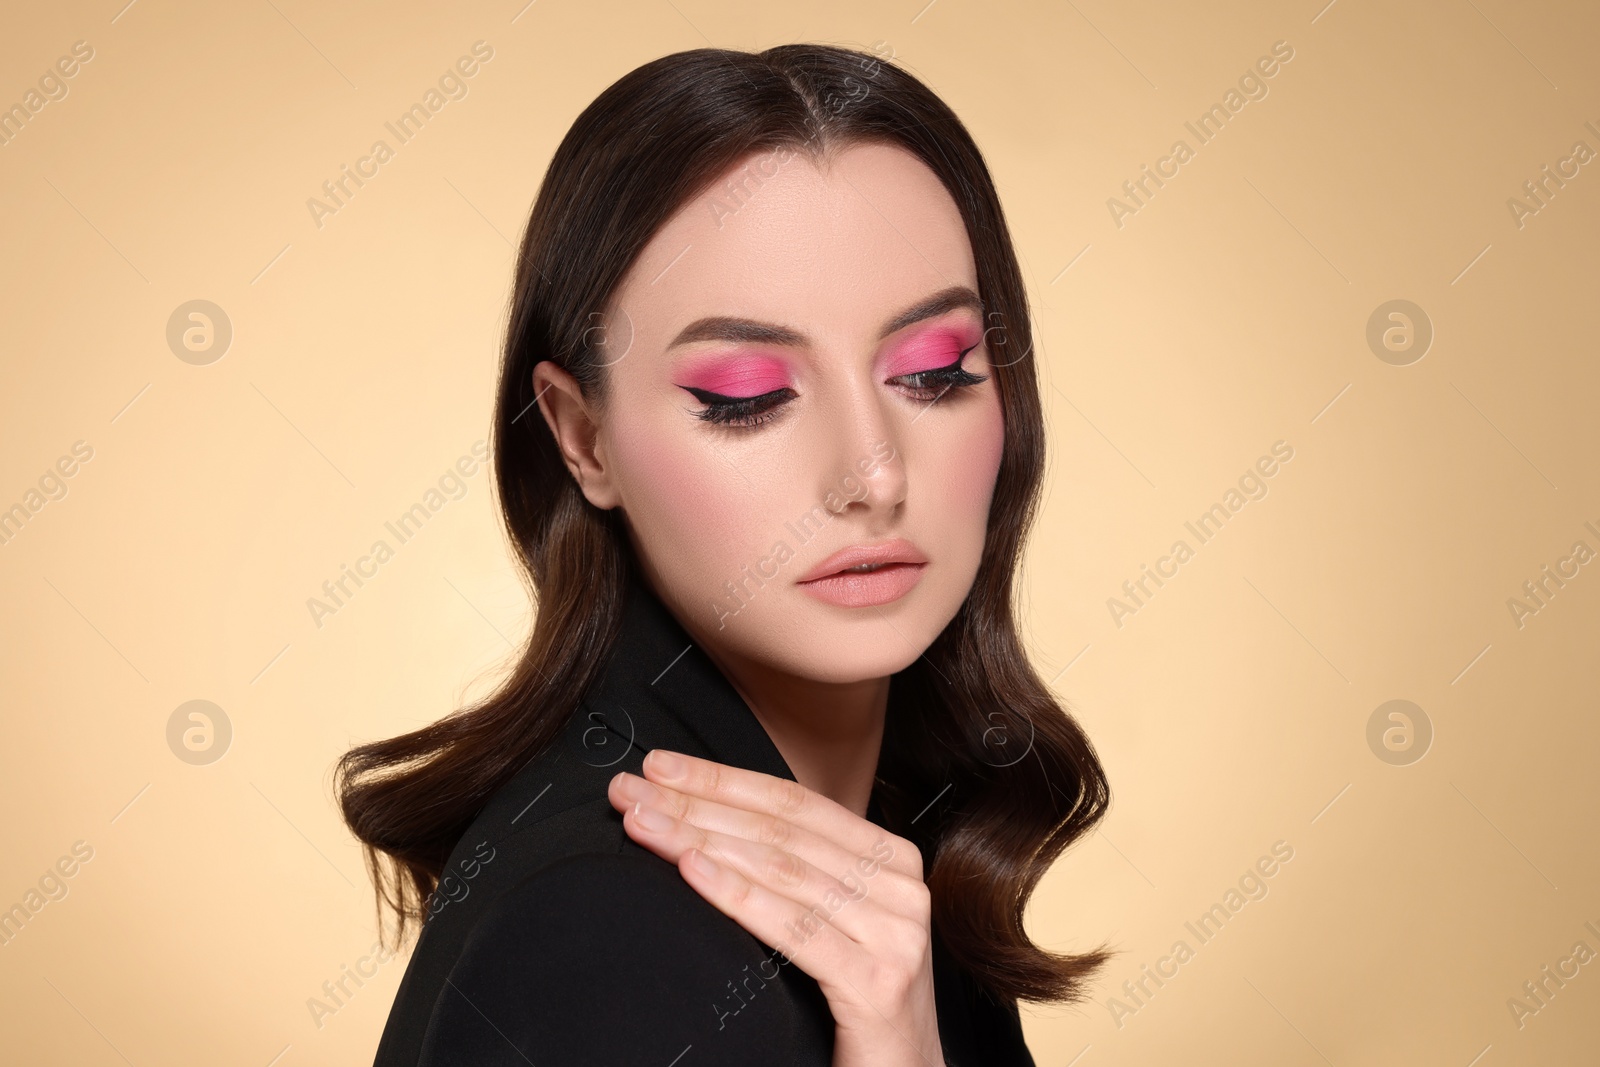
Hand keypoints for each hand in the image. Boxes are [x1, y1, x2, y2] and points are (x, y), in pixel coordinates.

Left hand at [607, 749, 944, 1066]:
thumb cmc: (852, 1006)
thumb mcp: (829, 923)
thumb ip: (795, 872)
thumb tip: (707, 822)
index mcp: (888, 858)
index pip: (791, 803)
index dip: (721, 780)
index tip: (657, 766)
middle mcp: (900, 885)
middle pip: (779, 832)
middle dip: (696, 805)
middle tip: (630, 791)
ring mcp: (896, 932)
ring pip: (781, 871)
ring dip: (700, 840)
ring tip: (644, 824)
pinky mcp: (879, 982)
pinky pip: (794, 930)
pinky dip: (738, 895)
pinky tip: (692, 872)